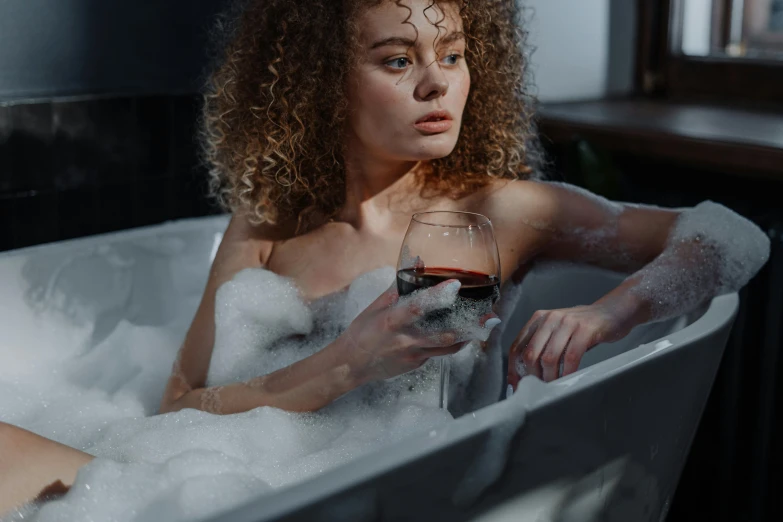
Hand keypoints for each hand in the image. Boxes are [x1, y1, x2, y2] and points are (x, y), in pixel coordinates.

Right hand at [336, 280, 500, 384]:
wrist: (352, 364)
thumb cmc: (363, 331)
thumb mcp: (378, 306)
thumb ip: (400, 286)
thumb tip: (418, 262)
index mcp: (393, 320)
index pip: (418, 306)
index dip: (437, 296)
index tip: (455, 285)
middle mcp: (406, 339)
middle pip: (444, 334)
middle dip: (469, 325)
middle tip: (490, 314)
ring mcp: (414, 354)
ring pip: (448, 347)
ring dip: (469, 335)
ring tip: (486, 324)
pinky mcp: (418, 364)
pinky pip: (440, 352)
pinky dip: (454, 342)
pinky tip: (465, 334)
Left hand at [507, 303, 631, 387]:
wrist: (610, 312)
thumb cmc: (582, 326)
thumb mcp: (556, 330)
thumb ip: (541, 345)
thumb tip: (526, 372)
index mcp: (538, 319)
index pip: (517, 346)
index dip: (514, 369)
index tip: (516, 384)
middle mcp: (550, 319)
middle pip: (530, 354)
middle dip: (532, 376)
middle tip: (537, 389)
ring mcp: (567, 323)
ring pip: (549, 357)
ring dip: (549, 377)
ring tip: (552, 386)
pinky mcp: (585, 330)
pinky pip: (571, 357)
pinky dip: (567, 372)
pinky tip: (568, 378)